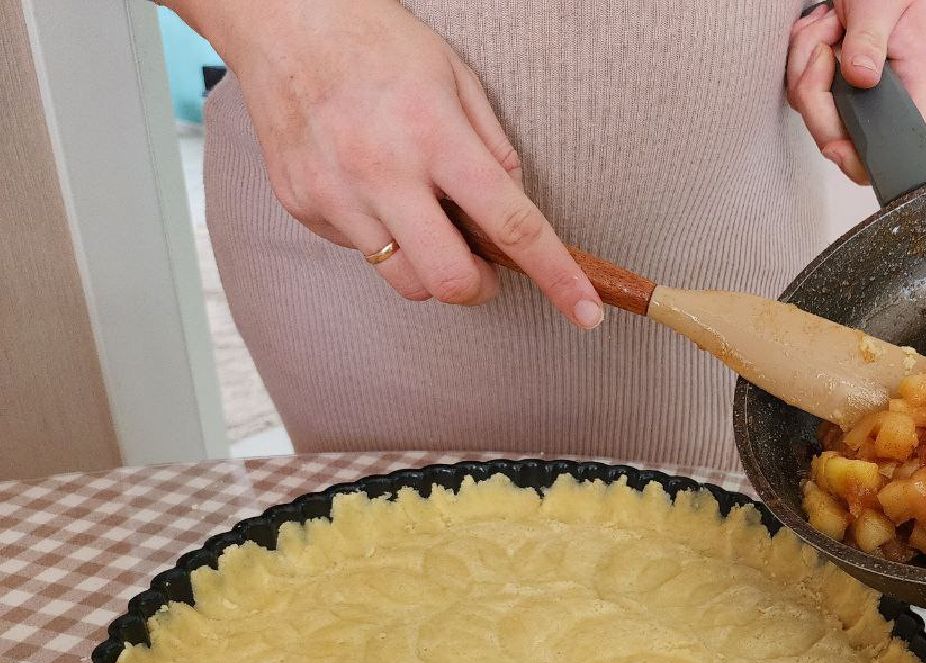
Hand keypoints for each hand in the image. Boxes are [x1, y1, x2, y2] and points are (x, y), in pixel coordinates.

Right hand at [173, 0, 602, 326]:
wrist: (280, 17)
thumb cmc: (376, 42)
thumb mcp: (455, 77)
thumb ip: (492, 149)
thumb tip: (515, 213)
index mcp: (435, 135)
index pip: (512, 225)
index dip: (556, 276)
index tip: (586, 311)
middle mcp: (383, 171)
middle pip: (452, 281)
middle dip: (480, 287)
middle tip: (484, 266)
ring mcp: (337, 194)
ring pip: (405, 281)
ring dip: (430, 267)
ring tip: (423, 217)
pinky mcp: (303, 206)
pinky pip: (362, 253)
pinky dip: (383, 238)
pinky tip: (372, 190)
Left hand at [786, 0, 925, 183]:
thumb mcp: (883, 5)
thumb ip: (871, 40)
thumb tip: (862, 76)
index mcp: (913, 87)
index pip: (897, 148)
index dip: (864, 161)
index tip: (837, 146)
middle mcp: (883, 99)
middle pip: (840, 137)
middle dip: (818, 93)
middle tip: (826, 49)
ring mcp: (853, 95)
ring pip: (812, 110)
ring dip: (807, 60)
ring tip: (831, 24)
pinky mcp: (829, 86)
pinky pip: (798, 88)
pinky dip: (800, 53)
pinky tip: (821, 29)